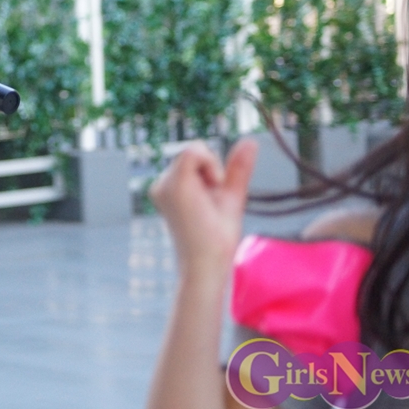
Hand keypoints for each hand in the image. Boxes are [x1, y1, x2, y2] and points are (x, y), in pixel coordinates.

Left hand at [149, 139, 257, 277]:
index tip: (216, 188)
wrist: (200, 268)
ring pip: (188, 164)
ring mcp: (157, 189)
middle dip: (208, 172)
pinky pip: (182, 174)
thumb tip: (251, 140)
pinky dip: (194, 183)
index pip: (195, 149)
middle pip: (191, 154)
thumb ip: (240, 168)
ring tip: (206, 206)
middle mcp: (160, 183)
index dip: (212, 165)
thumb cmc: (219, 239)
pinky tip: (199, 206)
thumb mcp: (233, 201)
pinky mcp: (160, 193)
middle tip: (212, 201)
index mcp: (175, 184)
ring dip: (202, 179)